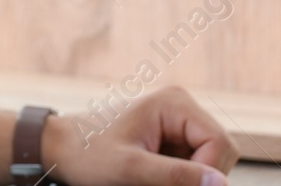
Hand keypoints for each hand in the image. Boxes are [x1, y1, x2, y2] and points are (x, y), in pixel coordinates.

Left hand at [42, 85, 238, 185]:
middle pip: (220, 153)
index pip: (221, 145)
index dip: (208, 174)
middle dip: (197, 178)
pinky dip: (178, 179)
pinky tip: (150, 177)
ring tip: (148, 179)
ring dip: (186, 180)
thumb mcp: (130, 169)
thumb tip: (220, 184)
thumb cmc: (87, 154)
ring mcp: (177, 121)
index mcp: (175, 103)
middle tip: (157, 183)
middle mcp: (181, 106)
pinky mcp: (170, 137)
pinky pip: (192, 165)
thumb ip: (176, 177)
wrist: (59, 148)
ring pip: (207, 163)